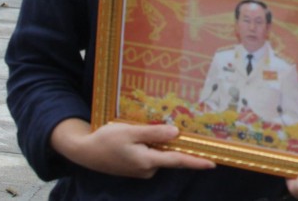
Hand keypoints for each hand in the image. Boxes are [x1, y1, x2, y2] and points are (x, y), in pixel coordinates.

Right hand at [51, 120, 214, 178]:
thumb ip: (153, 133)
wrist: (84, 151)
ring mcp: (141, 169)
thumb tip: (176, 133)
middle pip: (171, 156)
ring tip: (159, 127)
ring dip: (164, 144)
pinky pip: (151, 155)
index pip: (177, 161)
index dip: (196, 162)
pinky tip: (146, 135)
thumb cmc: (106, 140)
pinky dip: (154, 146)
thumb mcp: (130, 132)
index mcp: (147, 161)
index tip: (213, 163)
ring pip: (160, 154)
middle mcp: (147, 169)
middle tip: (195, 134)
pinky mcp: (135, 167)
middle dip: (182, 147)